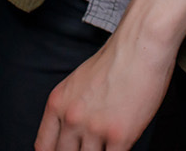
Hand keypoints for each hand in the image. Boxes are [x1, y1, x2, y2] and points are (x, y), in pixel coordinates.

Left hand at [35, 29, 175, 150]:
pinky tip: (122, 146)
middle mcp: (71, 118)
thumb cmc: (116, 59)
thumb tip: (71, 133)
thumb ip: (70, 107)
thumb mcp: (78, 82)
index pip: (43, 146)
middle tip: (90, 147)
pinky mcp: (119, 136)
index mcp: (57, 104)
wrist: (142, 45)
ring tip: (107, 143)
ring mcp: (94, 129)